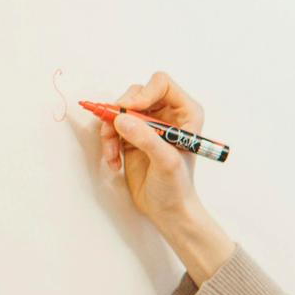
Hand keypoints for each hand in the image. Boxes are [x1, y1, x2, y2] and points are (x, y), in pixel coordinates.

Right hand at [98, 70, 205, 226]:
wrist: (168, 210)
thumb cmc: (176, 187)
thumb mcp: (166, 162)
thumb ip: (146, 138)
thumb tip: (121, 119)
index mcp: (186, 112)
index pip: (161, 84)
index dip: (143, 93)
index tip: (129, 110)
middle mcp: (167, 114)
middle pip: (135, 93)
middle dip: (120, 112)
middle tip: (112, 131)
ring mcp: (148, 124)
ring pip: (119, 110)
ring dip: (109, 130)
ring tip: (111, 154)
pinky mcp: (132, 136)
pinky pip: (112, 127)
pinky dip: (108, 142)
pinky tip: (113, 162)